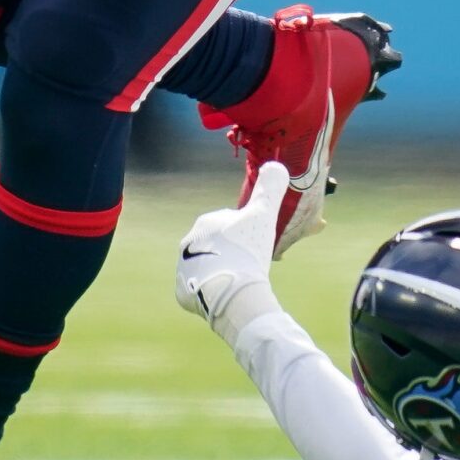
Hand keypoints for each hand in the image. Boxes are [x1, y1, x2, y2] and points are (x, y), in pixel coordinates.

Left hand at [175, 161, 286, 343]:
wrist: (231, 292)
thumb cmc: (247, 250)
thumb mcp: (264, 213)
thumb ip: (270, 188)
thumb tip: (276, 165)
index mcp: (205, 223)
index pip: (229, 224)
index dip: (247, 233)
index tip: (257, 244)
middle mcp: (187, 243)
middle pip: (216, 246)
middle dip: (232, 252)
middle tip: (251, 263)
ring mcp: (183, 270)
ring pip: (207, 267)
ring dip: (222, 271)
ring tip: (240, 281)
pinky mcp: (183, 293)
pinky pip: (200, 290)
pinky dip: (212, 292)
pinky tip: (227, 294)